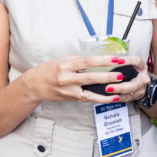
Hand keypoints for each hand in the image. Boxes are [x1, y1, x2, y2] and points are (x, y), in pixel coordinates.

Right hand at [20, 54, 147, 104]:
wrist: (35, 85)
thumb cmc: (49, 70)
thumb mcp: (62, 60)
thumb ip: (78, 60)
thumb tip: (97, 58)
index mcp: (66, 64)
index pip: (87, 61)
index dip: (103, 60)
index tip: (116, 58)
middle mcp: (67, 77)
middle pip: (90, 76)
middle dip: (107, 75)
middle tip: (121, 73)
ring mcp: (69, 90)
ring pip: (91, 90)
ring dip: (106, 89)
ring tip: (120, 88)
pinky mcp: (70, 98)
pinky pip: (88, 98)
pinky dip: (100, 99)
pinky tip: (111, 98)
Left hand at [102, 54, 150, 103]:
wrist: (142, 84)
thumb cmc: (133, 71)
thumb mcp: (131, 64)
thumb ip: (121, 63)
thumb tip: (106, 60)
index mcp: (142, 67)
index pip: (137, 61)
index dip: (128, 61)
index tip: (117, 60)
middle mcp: (143, 79)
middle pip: (134, 85)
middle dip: (121, 87)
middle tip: (108, 87)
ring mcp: (141, 89)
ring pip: (129, 94)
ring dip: (118, 93)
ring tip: (107, 91)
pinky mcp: (136, 96)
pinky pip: (126, 99)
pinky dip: (117, 98)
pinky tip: (110, 97)